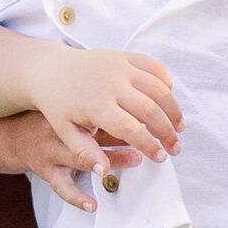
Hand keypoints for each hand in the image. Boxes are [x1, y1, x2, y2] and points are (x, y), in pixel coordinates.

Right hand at [0, 111, 142, 184]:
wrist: (10, 134)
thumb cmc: (50, 120)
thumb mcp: (69, 109)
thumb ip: (98, 110)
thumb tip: (142, 109)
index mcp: (68, 112)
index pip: (99, 111)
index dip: (125, 116)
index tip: (150, 119)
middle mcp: (59, 129)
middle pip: (94, 132)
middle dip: (122, 138)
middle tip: (146, 144)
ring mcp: (51, 151)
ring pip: (81, 158)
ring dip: (110, 160)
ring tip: (134, 161)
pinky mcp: (45, 171)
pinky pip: (61, 187)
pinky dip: (77, 198)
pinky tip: (93, 206)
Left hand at [28, 48, 179, 177]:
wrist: (49, 70)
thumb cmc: (58, 106)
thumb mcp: (66, 132)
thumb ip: (85, 153)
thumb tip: (104, 173)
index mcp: (95, 105)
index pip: (131, 129)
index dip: (149, 144)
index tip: (161, 158)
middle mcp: (110, 83)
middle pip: (150, 109)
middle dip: (167, 131)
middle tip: (175, 148)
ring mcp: (119, 66)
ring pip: (158, 87)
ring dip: (173, 109)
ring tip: (179, 127)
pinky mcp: (123, 55)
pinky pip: (153, 66)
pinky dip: (166, 82)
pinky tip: (168, 99)